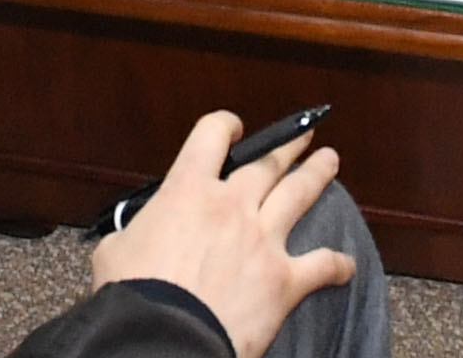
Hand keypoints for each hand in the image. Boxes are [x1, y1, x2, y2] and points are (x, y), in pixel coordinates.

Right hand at [92, 114, 358, 357]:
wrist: (166, 337)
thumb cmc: (134, 294)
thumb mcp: (114, 251)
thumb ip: (130, 234)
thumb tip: (130, 239)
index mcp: (188, 191)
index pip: (211, 136)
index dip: (224, 126)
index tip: (233, 128)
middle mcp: (232, 206)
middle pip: (268, 163)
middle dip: (288, 145)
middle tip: (304, 135)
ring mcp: (264, 241)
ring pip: (299, 195)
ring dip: (317, 176)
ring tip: (330, 160)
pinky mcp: (284, 280)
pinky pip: (321, 266)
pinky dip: (337, 266)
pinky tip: (347, 266)